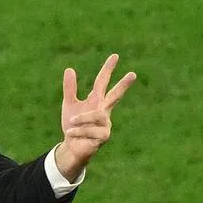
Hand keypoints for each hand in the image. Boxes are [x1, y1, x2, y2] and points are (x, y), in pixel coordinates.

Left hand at [55, 54, 136, 178]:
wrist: (71, 146)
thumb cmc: (73, 125)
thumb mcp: (69, 105)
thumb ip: (70, 89)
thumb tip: (69, 69)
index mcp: (97, 101)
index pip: (103, 82)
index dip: (108, 69)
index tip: (115, 56)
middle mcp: (104, 110)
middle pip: (115, 95)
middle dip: (123, 85)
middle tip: (133, 74)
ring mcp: (106, 124)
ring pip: (96, 115)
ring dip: (81, 118)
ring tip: (70, 122)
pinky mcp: (104, 136)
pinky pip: (90, 130)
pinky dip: (79, 130)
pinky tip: (71, 133)